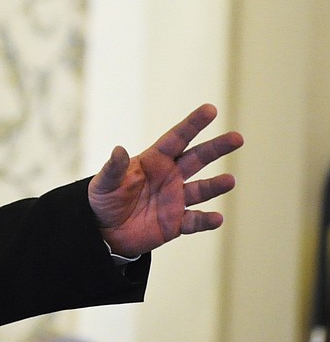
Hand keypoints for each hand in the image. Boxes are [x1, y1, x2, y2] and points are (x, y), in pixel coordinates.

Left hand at [88, 104, 243, 257]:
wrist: (104, 231)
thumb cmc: (103, 200)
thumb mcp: (104, 183)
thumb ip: (114, 168)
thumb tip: (118, 149)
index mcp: (153, 161)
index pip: (176, 139)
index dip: (192, 124)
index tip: (210, 109)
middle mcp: (169, 177)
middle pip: (197, 159)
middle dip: (216, 148)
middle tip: (237, 138)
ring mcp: (175, 199)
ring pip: (201, 189)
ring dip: (215, 185)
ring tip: (230, 180)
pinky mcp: (176, 223)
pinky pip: (195, 221)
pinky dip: (205, 220)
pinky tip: (216, 218)